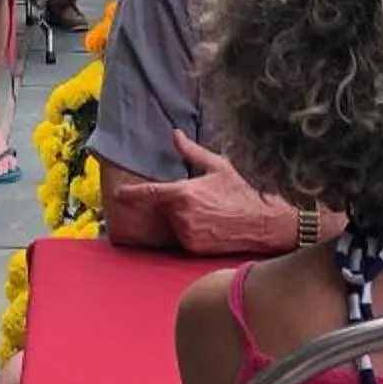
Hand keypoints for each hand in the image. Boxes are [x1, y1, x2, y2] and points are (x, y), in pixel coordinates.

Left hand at [114, 132, 291, 258]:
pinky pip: (182, 237)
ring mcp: (186, 234)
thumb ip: (192, 152)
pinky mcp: (193, 248)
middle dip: (174, 202)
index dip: (130, 194)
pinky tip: (210, 223)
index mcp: (184, 193)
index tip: (118, 194)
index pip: (149, 193)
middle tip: (200, 199)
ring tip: (209, 211)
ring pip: (172, 223)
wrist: (263, 223)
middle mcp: (181, 215)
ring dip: (181, 216)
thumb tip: (176, 135)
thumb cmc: (242, 192)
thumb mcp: (218, 166)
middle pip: (163, 208)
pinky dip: (189, 230)